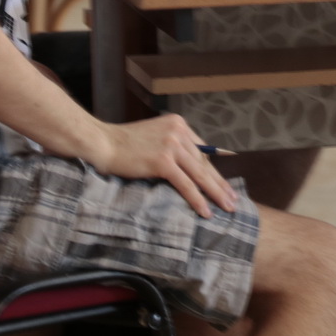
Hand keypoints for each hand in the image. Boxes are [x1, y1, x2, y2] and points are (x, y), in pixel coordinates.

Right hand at [91, 113, 238, 217]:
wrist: (101, 143)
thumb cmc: (123, 143)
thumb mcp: (154, 137)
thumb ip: (171, 145)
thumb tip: (187, 166)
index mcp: (179, 124)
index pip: (201, 151)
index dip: (212, 170)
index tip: (222, 184)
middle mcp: (179, 132)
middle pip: (204, 163)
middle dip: (220, 183)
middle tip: (233, 199)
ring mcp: (171, 146)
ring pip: (200, 174)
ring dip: (215, 193)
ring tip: (227, 207)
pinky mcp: (163, 161)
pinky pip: (186, 184)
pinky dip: (197, 199)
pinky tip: (206, 211)